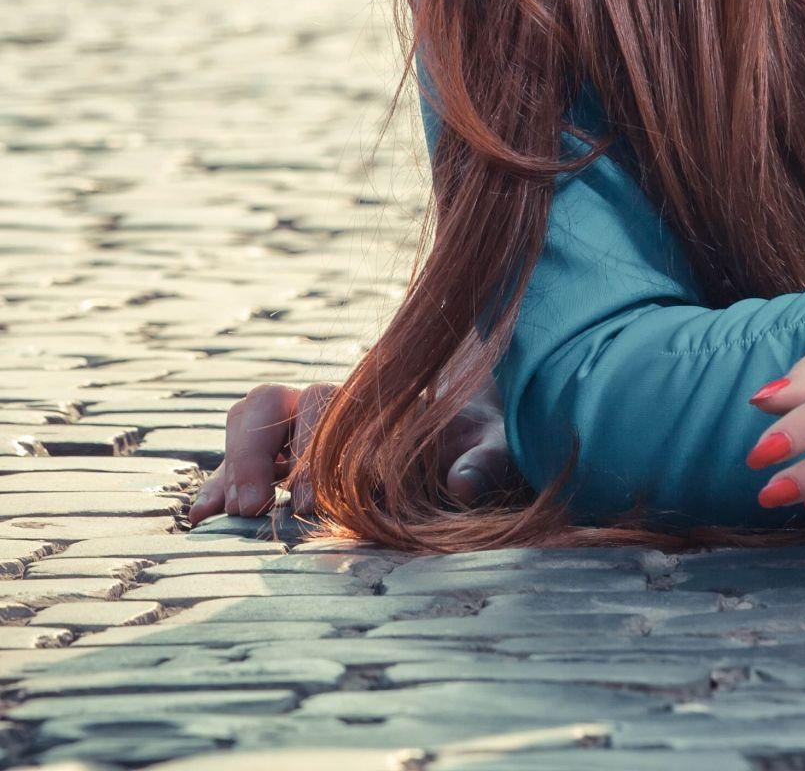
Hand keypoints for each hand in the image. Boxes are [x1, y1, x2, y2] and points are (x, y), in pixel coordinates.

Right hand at [186, 376, 517, 521]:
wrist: (468, 438)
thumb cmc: (479, 439)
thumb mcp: (494, 445)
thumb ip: (486, 458)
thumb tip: (466, 483)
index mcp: (377, 395)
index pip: (335, 406)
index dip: (318, 450)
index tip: (314, 503)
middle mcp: (330, 405)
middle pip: (280, 403)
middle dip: (263, 452)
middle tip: (259, 507)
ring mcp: (298, 431)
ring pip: (251, 420)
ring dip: (237, 462)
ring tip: (230, 513)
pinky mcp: (276, 463)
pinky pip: (235, 460)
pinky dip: (217, 482)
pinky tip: (201, 517)